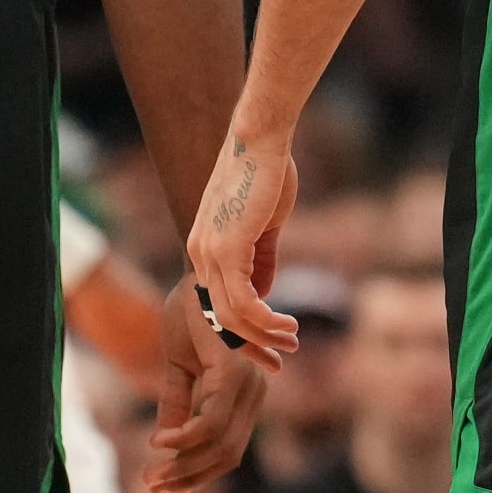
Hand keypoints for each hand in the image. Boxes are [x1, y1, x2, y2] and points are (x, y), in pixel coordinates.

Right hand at [145, 278, 267, 492]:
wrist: (195, 274)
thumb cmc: (190, 313)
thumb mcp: (179, 369)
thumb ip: (177, 405)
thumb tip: (164, 444)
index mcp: (245, 394)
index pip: (227, 450)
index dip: (197, 474)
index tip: (166, 489)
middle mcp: (253, 393)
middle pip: (226, 456)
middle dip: (189, 477)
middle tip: (153, 488)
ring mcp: (246, 384)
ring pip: (219, 444)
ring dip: (183, 465)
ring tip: (152, 473)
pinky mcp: (232, 373)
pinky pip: (210, 421)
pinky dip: (185, 437)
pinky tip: (159, 441)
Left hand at [185, 126, 299, 366]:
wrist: (261, 139)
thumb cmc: (266, 172)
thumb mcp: (264, 224)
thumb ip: (261, 259)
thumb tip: (264, 293)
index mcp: (205, 245)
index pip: (216, 301)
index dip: (243, 328)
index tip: (270, 343)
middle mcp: (199, 252)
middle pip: (218, 317)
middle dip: (252, 342)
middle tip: (283, 354)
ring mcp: (209, 251)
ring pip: (230, 315)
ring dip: (263, 335)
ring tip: (292, 340)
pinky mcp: (226, 249)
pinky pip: (242, 301)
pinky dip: (265, 320)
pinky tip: (287, 324)